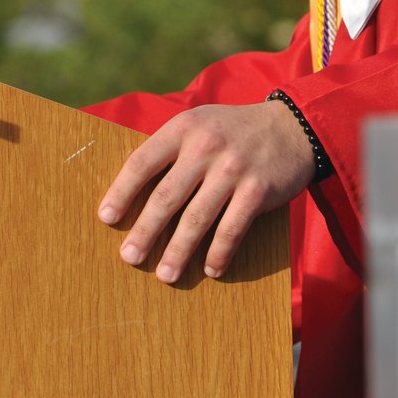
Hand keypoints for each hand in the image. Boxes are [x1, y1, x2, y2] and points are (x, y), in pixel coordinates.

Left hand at [97, 102, 315, 283]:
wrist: (291, 126)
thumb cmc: (233, 130)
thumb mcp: (199, 124)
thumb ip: (171, 149)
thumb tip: (134, 191)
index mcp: (184, 128)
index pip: (142, 162)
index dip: (121, 192)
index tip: (106, 218)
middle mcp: (205, 146)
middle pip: (166, 196)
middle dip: (145, 231)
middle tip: (129, 257)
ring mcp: (233, 169)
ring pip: (197, 218)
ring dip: (178, 251)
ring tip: (164, 274)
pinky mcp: (257, 190)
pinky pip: (232, 229)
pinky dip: (219, 253)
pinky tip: (210, 269)